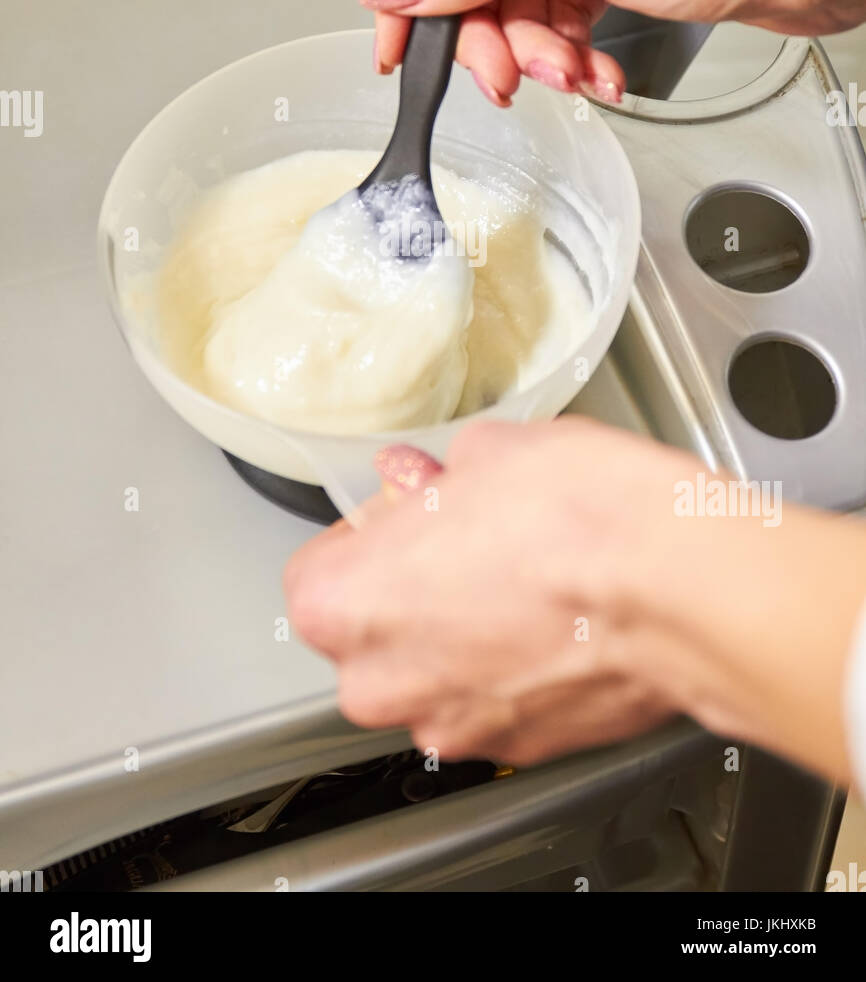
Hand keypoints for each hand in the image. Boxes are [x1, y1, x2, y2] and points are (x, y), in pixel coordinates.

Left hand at [284, 417, 865, 780]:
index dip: (367, 535)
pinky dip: (516, 666)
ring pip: (436, 670)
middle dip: (413, 587)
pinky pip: (496, 699)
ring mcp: (456, 725)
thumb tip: (428, 481)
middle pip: (374, 632)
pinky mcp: (524, 746)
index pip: (318, 571)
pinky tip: (558, 615)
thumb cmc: (580, 517)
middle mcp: (386, 683)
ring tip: (526, 574)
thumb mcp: (492, 451)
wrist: (680, 589)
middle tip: (468, 536)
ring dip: (464, 630)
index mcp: (347, 604)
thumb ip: (436, 477)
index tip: (406, 513)